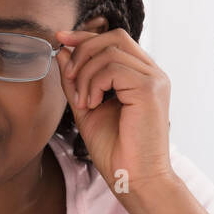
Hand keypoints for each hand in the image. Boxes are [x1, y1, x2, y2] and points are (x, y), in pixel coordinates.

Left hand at [54, 27, 174, 195]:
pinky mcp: (150, 89)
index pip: (114, 39)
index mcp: (140, 75)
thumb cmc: (115, 150)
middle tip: (69, 79)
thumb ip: (76, 80)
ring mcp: (154, 79)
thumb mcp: (86, 107)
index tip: (60, 39)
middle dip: (82, 51)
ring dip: (85, 75)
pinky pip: (113, 68)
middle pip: (113, 37)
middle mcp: (152, 73)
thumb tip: (63, 51)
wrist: (133, 178)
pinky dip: (94, 84)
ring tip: (83, 102)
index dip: (85, 36)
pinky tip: (92, 105)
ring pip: (109, 52)